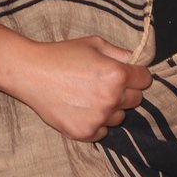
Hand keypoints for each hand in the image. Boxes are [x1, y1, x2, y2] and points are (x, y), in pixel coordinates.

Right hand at [13, 37, 152, 141]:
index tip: (126, 74)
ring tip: (88, 96)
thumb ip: (119, 53)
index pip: (145, 79)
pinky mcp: (85, 132)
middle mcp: (111, 98)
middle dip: (125, 92)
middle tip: (103, 84)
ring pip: (119, 117)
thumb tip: (137, 61)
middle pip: (136, 100)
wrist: (30, 73)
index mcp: (117, 74)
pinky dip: (96, 123)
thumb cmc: (61, 55)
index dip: (137, 75)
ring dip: (110, 109)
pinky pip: (103, 131)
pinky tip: (81, 109)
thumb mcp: (93, 44)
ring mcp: (98, 118)